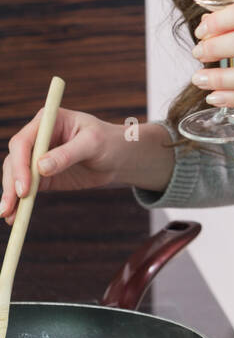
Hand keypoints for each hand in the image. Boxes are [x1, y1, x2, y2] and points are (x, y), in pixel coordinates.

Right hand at [2, 107, 122, 224]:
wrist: (118, 157)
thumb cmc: (109, 142)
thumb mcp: (93, 143)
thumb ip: (68, 154)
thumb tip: (41, 167)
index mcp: (49, 120)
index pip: (24, 141)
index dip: (20, 164)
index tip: (25, 187)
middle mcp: (38, 137)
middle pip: (14, 159)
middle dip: (12, 183)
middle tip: (10, 207)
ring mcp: (37, 156)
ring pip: (14, 174)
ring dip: (9, 195)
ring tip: (8, 215)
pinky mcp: (40, 175)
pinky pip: (24, 187)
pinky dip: (18, 201)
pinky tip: (13, 216)